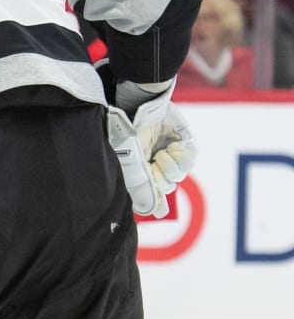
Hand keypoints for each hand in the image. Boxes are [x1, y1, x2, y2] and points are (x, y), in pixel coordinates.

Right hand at [106, 95, 195, 217]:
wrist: (141, 105)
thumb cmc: (129, 133)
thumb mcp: (132, 163)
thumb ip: (143, 189)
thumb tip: (157, 213)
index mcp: (140, 169)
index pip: (152, 193)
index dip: (156, 202)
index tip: (160, 211)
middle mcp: (155, 163)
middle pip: (166, 185)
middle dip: (161, 176)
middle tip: (153, 162)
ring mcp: (171, 153)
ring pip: (179, 174)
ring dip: (170, 165)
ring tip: (161, 152)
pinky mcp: (185, 143)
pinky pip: (190, 159)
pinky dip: (181, 156)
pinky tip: (172, 147)